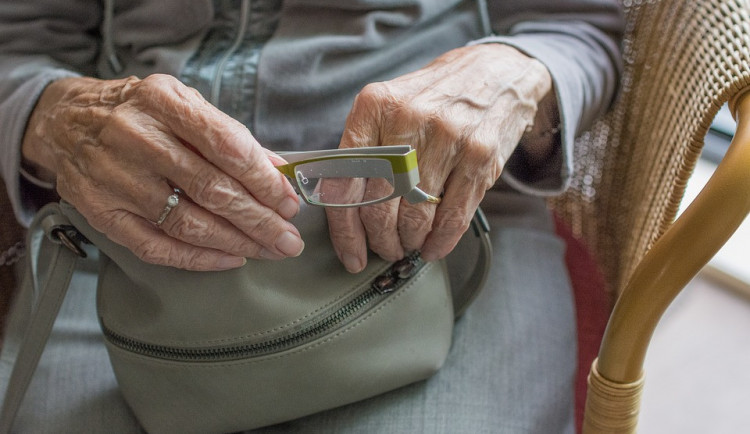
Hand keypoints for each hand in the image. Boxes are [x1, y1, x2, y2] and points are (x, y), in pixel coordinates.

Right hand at [22, 74, 303, 270]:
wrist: (66, 122)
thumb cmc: (141, 113)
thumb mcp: (184, 104)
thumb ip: (230, 135)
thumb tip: (279, 172)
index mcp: (162, 102)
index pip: (226, 146)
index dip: (263, 180)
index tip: (289, 202)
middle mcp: (135, 138)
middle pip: (211, 190)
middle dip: (259, 220)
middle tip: (289, 240)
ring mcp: (115, 178)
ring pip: (188, 223)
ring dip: (236, 242)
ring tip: (269, 251)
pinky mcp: (101, 212)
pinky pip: (156, 246)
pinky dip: (198, 259)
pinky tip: (230, 259)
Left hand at [326, 44, 552, 271]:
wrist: (494, 73)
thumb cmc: (432, 98)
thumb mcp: (389, 106)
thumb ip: (363, 149)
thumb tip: (340, 208)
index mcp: (374, 106)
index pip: (345, 181)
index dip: (345, 229)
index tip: (350, 253)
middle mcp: (408, 119)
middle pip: (379, 205)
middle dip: (380, 240)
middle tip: (383, 249)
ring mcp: (447, 137)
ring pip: (415, 215)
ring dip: (409, 242)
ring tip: (407, 245)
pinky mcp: (479, 155)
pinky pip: (453, 216)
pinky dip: (440, 241)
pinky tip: (433, 247)